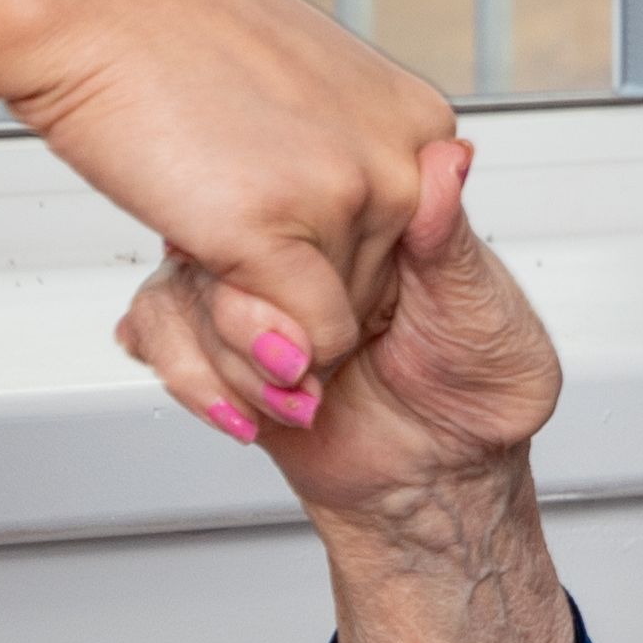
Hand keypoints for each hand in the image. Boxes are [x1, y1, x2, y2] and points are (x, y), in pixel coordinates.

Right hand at [3, 0, 459, 402]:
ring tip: (204, 224)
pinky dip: (250, 348)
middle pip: (370, 296)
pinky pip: (298, 348)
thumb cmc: (172, 45)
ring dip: (260, 315)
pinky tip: (205, 273)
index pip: (405, 250)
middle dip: (294, 294)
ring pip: (330, 331)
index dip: (330, 262)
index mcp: (415, 120)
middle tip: (223, 227)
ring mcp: (348, 194)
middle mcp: (401, 157)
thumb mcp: (295, 94)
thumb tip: (345, 253)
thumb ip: (335, 165)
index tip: (274, 234)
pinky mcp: (278, 233)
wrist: (89, 3)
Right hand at [120, 140, 565, 539]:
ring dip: (227, 355)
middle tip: (300, 364)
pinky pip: (159, 334)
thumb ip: (448, 241)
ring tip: (292, 396)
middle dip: (246, 314)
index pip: (294, 184)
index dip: (285, 236)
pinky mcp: (225, 349)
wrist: (441, 481)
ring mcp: (258, 297)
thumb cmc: (480, 389)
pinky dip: (192, 377)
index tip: (305, 290)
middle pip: (222, 235)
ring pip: (182, 288)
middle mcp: (302, 250)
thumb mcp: (483, 310)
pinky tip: (244, 411)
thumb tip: (449, 161)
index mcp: (368, 219)